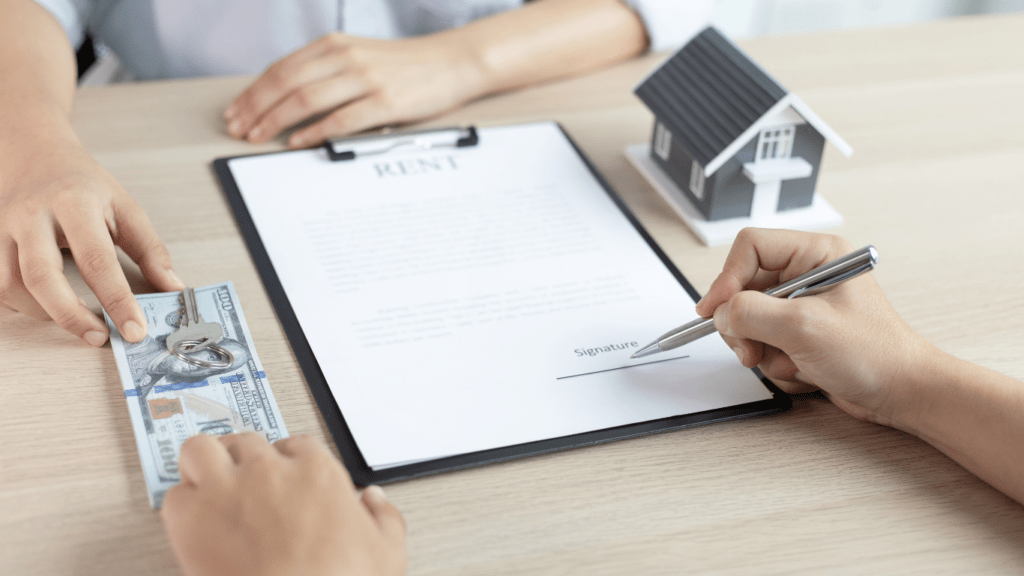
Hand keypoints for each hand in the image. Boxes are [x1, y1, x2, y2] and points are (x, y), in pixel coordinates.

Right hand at [0, 138, 182, 344]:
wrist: (35, 152)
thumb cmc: (85, 185)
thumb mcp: (125, 207)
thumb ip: (150, 250)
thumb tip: (173, 289)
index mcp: (75, 202)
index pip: (97, 260)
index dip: (117, 300)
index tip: (135, 329)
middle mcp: (33, 214)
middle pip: (43, 276)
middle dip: (72, 316)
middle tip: (101, 338)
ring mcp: (4, 227)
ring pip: (10, 284)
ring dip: (43, 314)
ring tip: (77, 325)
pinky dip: (17, 303)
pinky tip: (44, 308)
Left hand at [162, 433, 406, 575]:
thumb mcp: (387, 553)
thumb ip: (383, 518)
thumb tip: (375, 501)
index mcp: (317, 473)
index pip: (297, 445)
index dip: (289, 464)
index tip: (287, 479)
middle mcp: (270, 471)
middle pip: (247, 442)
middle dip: (244, 460)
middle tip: (245, 481)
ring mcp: (227, 490)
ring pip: (200, 448)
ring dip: (204, 464)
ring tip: (209, 483)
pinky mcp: (191, 518)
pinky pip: (174, 496)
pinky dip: (181, 508)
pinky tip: (192, 523)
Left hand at [223, 32, 483, 147]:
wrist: (452, 63)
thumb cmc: (406, 65)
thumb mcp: (360, 56)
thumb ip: (326, 70)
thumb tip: (287, 97)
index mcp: (336, 45)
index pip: (282, 68)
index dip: (254, 92)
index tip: (237, 111)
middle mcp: (347, 58)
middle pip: (287, 83)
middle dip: (257, 108)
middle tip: (240, 128)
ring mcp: (366, 79)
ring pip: (306, 100)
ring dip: (276, 121)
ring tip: (260, 137)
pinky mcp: (385, 103)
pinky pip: (340, 119)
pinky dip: (314, 132)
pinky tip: (298, 142)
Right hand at [695, 228, 934, 424]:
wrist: (902, 393)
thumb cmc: (875, 354)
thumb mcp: (804, 327)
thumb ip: (752, 313)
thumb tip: (721, 312)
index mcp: (816, 253)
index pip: (750, 247)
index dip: (727, 278)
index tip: (716, 310)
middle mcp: (807, 274)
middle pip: (743, 287)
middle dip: (744, 325)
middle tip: (751, 349)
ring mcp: (802, 306)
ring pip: (749, 321)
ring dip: (763, 349)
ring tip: (791, 362)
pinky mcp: (799, 333)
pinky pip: (764, 344)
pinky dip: (777, 363)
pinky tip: (804, 370)